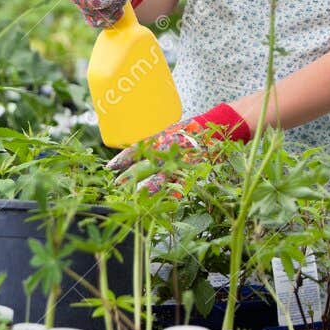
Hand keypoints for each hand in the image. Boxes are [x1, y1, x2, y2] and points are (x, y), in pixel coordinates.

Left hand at [106, 103, 251, 193]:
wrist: (220, 126)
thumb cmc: (191, 130)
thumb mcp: (170, 132)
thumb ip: (155, 143)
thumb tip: (137, 153)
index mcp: (162, 138)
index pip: (138, 148)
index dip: (123, 158)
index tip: (110, 166)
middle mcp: (169, 149)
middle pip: (145, 165)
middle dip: (130, 176)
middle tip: (116, 185)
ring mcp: (181, 161)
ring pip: (160, 178)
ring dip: (146, 189)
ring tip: (134, 196)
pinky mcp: (192, 171)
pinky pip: (179, 185)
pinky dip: (170, 195)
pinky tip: (162, 202)